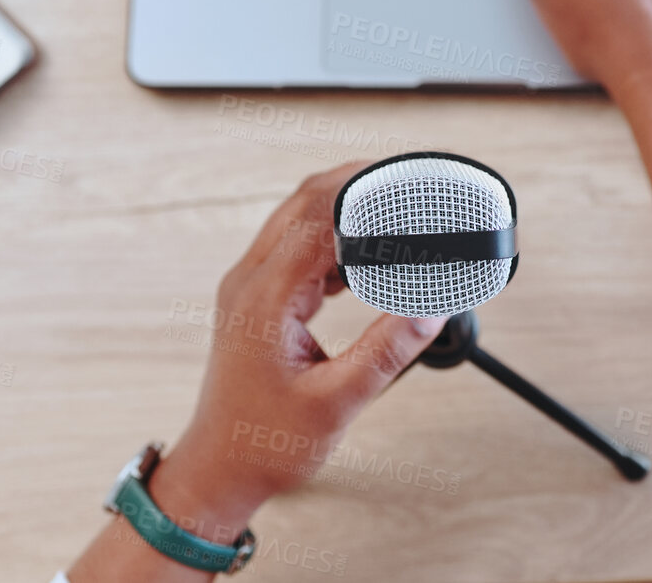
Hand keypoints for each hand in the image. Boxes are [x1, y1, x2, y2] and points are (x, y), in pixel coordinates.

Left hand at [70, 163, 445, 582]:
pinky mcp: (257, 298)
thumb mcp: (336, 402)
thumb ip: (386, 352)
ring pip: (299, 217)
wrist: (220, 468)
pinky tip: (363, 261)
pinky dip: (332, 238)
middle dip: (358, 183)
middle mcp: (250, 280)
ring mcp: (250, 286)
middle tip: (410, 185)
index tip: (411, 187)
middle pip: (305, 199)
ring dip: (344, 208)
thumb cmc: (264, 443)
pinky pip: (296, 245)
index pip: (319, 216)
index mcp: (266, 297)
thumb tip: (430, 310)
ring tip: (396, 220)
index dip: (368, 191)